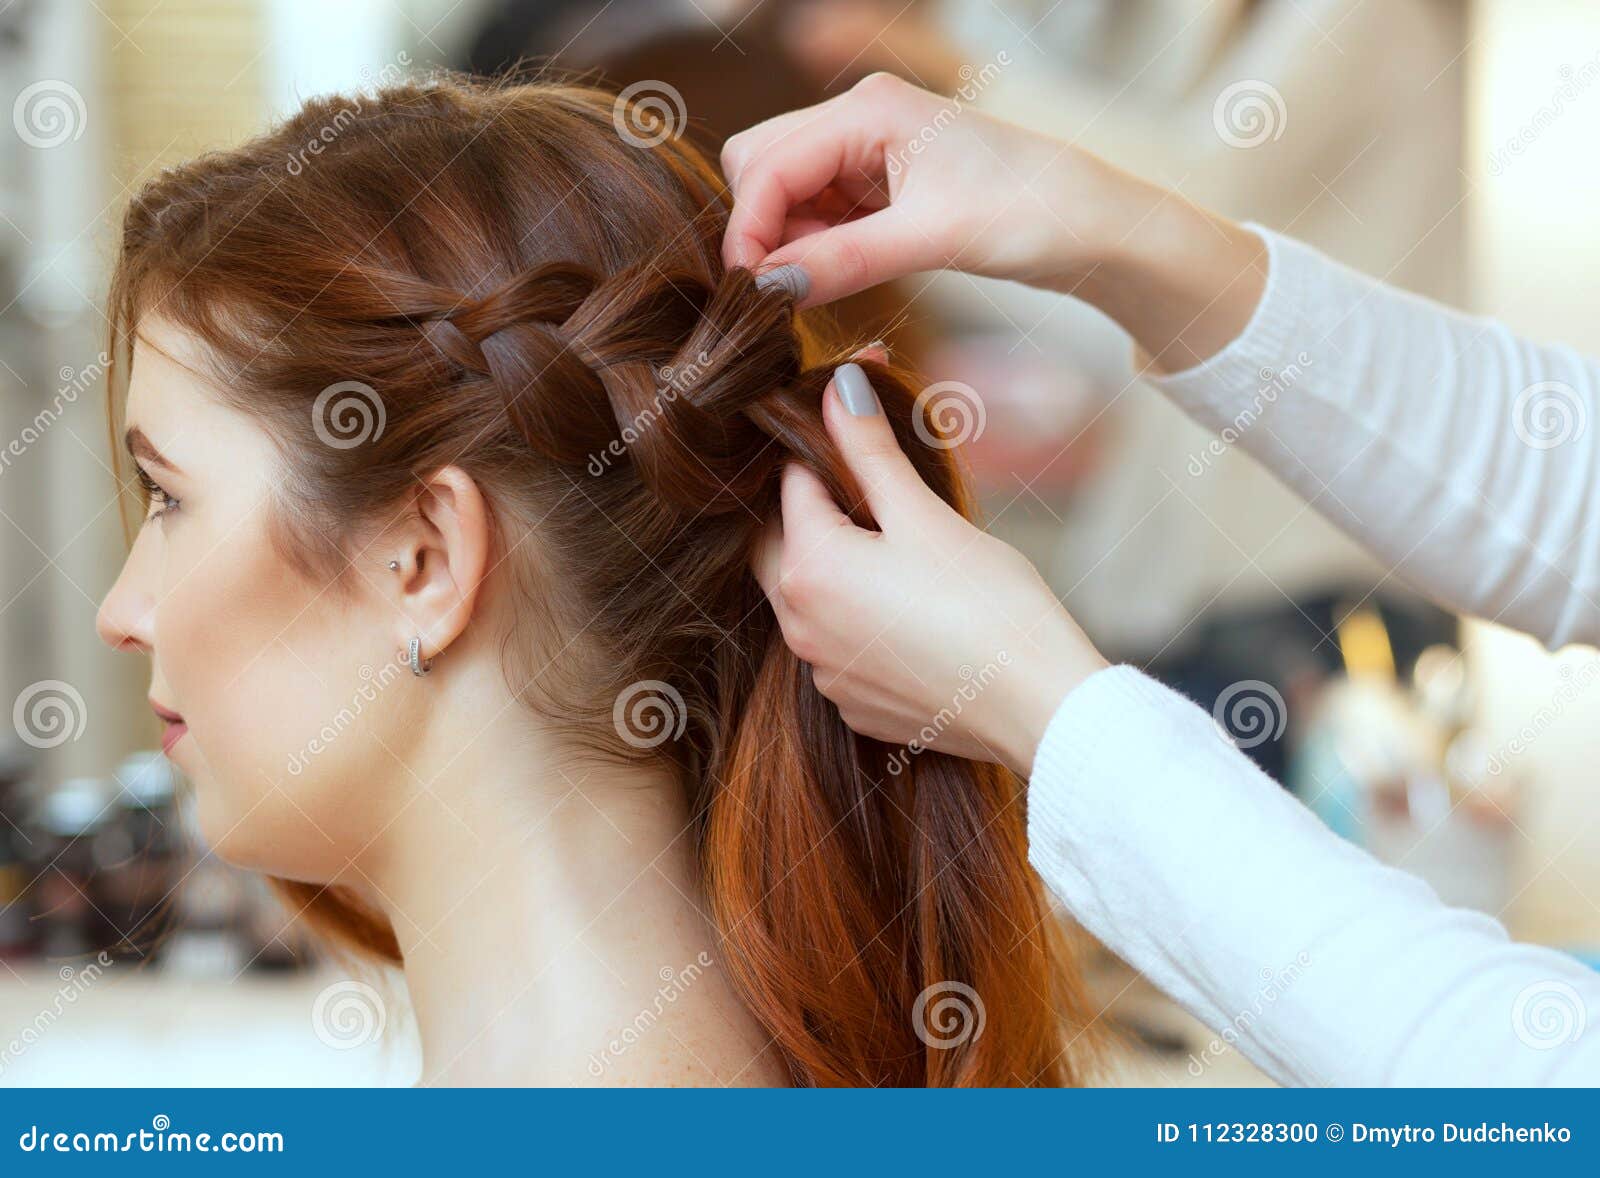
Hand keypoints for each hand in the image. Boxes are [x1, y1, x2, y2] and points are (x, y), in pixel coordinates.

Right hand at [722, 71, 1122, 304]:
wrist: (1088, 224)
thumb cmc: (1027, 212)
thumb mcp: (930, 240)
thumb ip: (842, 262)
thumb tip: (768, 290)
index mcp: (869, 109)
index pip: (768, 165)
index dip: (748, 230)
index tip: (749, 293)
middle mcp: (860, 117)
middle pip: (761, 165)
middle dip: (762, 228)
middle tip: (786, 288)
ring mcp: (867, 148)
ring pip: (784, 191)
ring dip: (788, 241)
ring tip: (824, 283)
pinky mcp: (878, 182)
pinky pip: (817, 211)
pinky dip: (814, 245)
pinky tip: (837, 273)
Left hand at [752, 360, 1106, 777]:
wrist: (1038, 706)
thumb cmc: (989, 606)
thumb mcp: (925, 516)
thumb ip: (870, 450)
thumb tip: (839, 386)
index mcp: (809, 568)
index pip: (791, 483)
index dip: (825, 442)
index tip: (855, 420)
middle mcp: (800, 626)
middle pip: (779, 543)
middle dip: (809, 505)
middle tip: (861, 480)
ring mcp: (825, 673)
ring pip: (805, 599)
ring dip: (830, 564)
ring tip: (889, 541)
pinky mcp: (855, 704)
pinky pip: (835, 647)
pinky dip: (855, 619)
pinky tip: (904, 607)